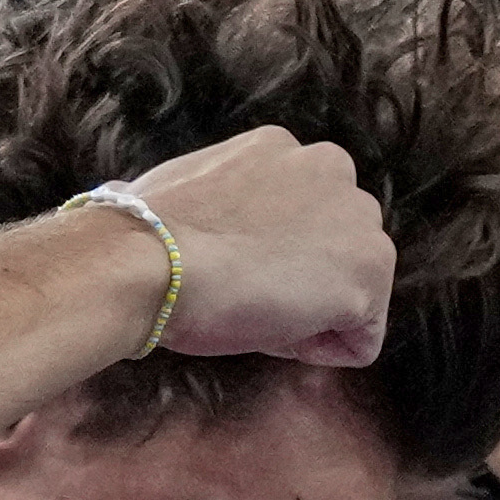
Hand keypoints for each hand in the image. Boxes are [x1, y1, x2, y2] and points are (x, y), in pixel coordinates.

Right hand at [117, 127, 389, 368]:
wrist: (148, 262)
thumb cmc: (141, 241)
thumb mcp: (177, 195)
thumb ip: (206, 201)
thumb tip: (131, 199)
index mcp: (281, 148)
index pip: (298, 216)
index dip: (262, 259)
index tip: (224, 270)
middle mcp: (331, 167)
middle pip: (334, 250)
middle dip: (298, 283)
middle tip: (240, 293)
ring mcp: (358, 219)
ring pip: (351, 291)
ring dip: (309, 314)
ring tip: (254, 308)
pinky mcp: (368, 271)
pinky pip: (360, 339)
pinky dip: (320, 351)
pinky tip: (273, 330)